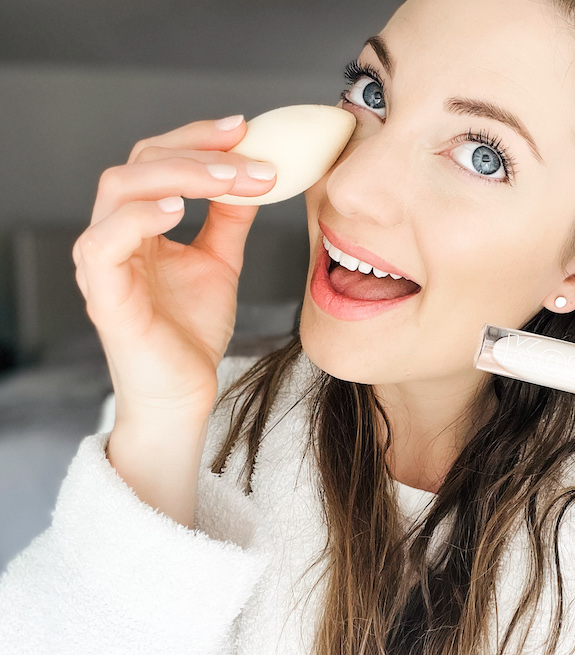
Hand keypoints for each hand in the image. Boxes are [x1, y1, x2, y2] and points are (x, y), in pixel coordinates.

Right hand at [73, 115, 277, 419]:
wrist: (185, 392)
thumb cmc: (191, 331)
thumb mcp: (220, 262)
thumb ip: (229, 219)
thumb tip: (255, 175)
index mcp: (140, 223)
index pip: (157, 158)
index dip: (197, 138)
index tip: (244, 128)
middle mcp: (115, 234)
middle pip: (139, 162)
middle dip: (196, 150)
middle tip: (248, 153)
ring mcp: (104, 262)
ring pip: (120, 189)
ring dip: (177, 174)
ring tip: (226, 178)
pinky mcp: (104, 294)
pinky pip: (105, 241)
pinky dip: (139, 217)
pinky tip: (179, 209)